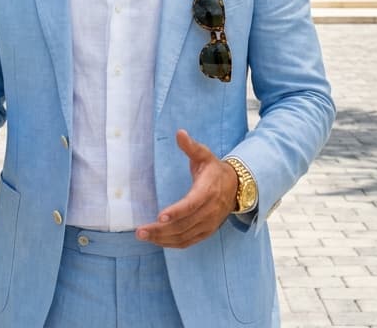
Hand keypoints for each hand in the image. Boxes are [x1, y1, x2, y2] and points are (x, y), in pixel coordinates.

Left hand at [135, 129, 236, 248]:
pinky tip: (156, 241)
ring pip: (184, 236)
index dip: (176, 211)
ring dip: (162, 239)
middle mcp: (209, 211)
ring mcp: (208, 224)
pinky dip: (171, 244)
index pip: (192, 204)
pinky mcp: (206, 232)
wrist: (236, 187)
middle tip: (140, 231)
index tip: (160, 217)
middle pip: (184, 224)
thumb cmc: (214, 170)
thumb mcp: (204, 155)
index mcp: (208, 191)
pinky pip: (188, 242)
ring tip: (143, 236)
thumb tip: (179, 133)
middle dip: (161, 230)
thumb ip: (191, 146)